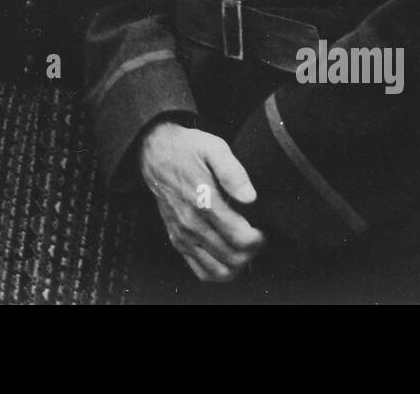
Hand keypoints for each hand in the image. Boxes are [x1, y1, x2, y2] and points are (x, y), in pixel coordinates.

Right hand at [139, 120, 265, 282]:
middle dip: (253, 252)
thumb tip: (250, 197)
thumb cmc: (189, 149)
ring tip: (245, 248)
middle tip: (258, 237)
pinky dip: (220, 271)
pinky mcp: (177, 241)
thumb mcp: (213, 148)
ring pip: (219, 271)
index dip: (259, 239)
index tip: (264, 229)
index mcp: (204, 201)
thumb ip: (233, 171)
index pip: (240, 238)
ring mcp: (183, 235)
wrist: (155, 154)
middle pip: (233, 258)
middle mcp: (191, 223)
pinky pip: (202, 272)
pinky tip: (229, 256)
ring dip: (239, 264)